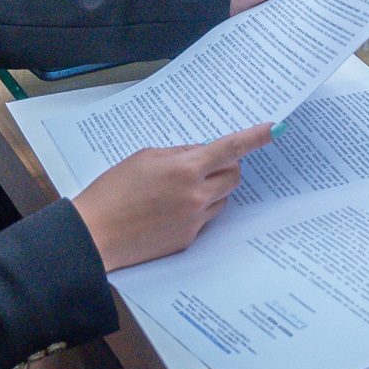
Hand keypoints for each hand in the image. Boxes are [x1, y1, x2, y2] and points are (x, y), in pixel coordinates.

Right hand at [75, 126, 277, 269]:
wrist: (95, 234)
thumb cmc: (112, 193)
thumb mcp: (145, 158)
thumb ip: (179, 154)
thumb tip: (202, 153)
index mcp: (185, 169)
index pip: (231, 148)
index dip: (256, 137)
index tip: (274, 129)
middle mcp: (196, 196)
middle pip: (233, 176)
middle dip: (226, 166)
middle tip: (204, 164)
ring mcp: (195, 221)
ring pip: (222, 198)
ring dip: (211, 189)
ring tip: (176, 190)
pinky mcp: (188, 239)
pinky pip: (205, 218)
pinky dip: (195, 209)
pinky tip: (167, 210)